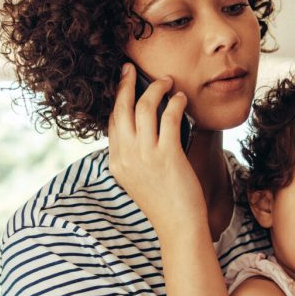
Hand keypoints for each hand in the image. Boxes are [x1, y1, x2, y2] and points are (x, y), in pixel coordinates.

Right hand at [106, 63, 204, 236]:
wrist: (178, 227)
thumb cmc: (165, 204)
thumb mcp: (139, 180)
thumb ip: (135, 158)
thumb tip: (143, 133)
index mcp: (116, 163)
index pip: (112, 122)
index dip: (118, 99)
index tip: (124, 83)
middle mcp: (126, 156)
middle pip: (120, 109)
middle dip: (125, 83)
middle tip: (131, 67)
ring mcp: (144, 156)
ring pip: (143, 107)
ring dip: (156, 89)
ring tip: (167, 81)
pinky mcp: (166, 155)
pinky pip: (169, 117)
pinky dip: (175, 103)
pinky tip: (181, 99)